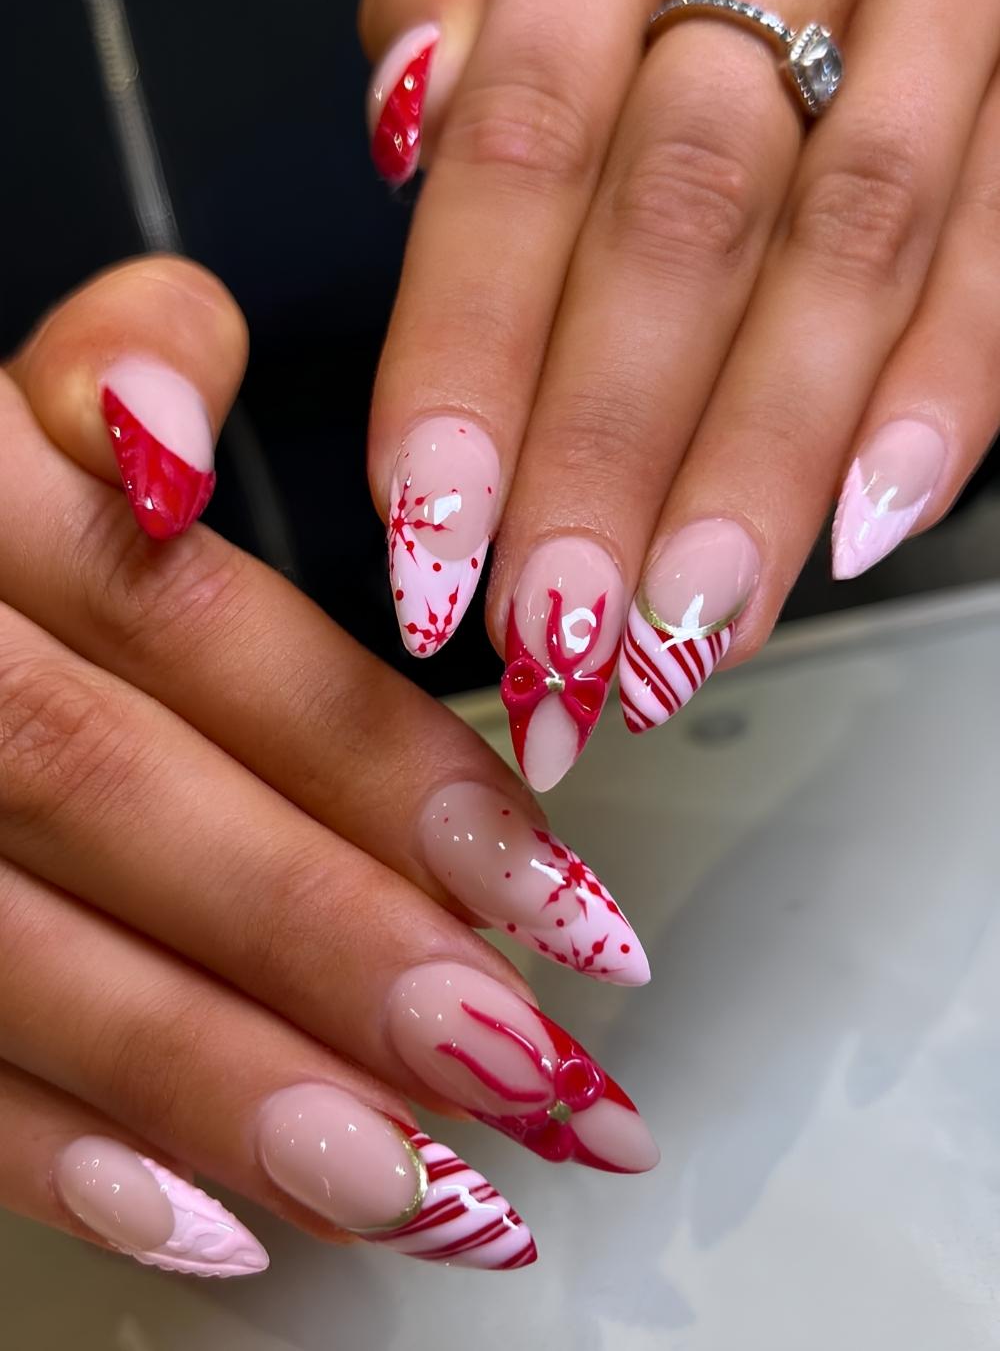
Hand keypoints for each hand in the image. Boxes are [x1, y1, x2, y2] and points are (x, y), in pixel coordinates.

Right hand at [0, 258, 655, 1277]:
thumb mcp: (15, 408)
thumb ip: (123, 363)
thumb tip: (175, 425)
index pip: (188, 614)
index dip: (373, 757)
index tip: (550, 890)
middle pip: (112, 790)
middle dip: (328, 939)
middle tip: (525, 1067)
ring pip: (16, 941)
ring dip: (219, 1078)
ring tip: (412, 1180)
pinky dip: (48, 1150)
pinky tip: (207, 1219)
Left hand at [359, 0, 999, 789]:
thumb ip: (477, 17)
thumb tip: (406, 132)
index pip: (520, 143)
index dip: (468, 352)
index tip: (429, 528)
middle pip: (682, 220)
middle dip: (609, 450)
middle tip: (556, 627)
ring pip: (851, 253)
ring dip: (762, 466)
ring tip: (688, 627)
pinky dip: (941, 401)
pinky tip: (863, 528)